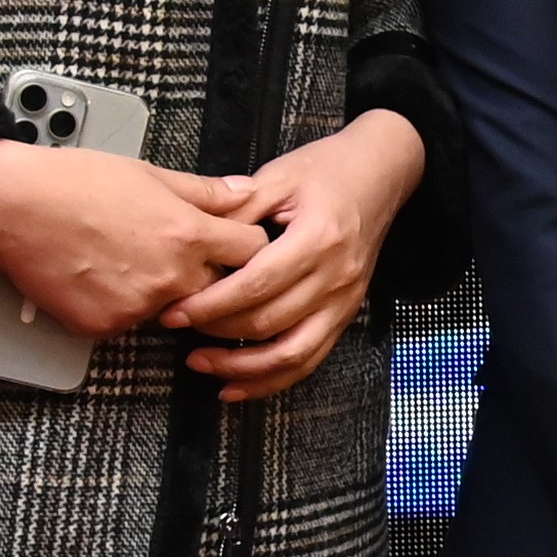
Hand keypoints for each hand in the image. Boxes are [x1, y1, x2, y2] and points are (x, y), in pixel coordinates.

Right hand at [0, 135, 265, 336]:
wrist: (12, 205)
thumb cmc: (73, 182)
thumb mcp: (149, 173)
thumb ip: (204, 191)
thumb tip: (243, 193)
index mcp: (187, 234)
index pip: (251, 252)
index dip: (247, 244)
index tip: (236, 243)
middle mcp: (168, 277)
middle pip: (219, 289)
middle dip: (209, 275)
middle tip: (177, 253)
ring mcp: (136, 307)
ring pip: (171, 308)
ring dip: (162, 292)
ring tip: (126, 258)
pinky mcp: (104, 327)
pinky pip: (129, 323)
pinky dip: (122, 305)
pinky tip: (99, 276)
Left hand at [166, 109, 426, 398]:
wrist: (381, 174)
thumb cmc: (326, 170)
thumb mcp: (279, 176)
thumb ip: (238, 209)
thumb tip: (194, 243)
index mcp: (318, 238)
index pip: (257, 284)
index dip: (212, 304)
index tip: (175, 310)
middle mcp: (335, 277)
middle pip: (269, 322)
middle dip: (216, 332)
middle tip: (175, 326)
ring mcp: (345, 302)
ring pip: (290, 354)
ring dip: (241, 368)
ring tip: (199, 364)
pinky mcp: (345, 315)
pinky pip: (309, 360)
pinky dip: (271, 380)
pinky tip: (235, 386)